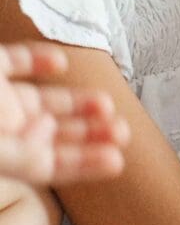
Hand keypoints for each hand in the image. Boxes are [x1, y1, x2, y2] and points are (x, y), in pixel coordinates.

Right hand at [0, 41, 128, 184]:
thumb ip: (19, 153)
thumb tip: (46, 139)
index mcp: (2, 156)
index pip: (46, 165)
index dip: (82, 164)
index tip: (117, 161)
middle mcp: (3, 128)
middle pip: (51, 132)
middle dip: (88, 133)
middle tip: (123, 132)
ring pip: (43, 99)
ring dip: (76, 101)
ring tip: (107, 103)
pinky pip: (17, 60)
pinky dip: (40, 59)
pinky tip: (61, 62)